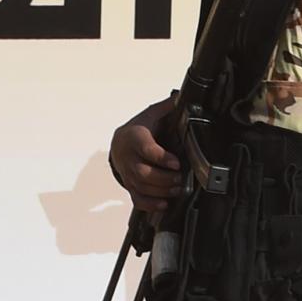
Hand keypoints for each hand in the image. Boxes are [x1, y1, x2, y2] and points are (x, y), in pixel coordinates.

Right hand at [109, 101, 182, 216]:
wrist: (119, 144)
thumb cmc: (138, 131)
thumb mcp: (151, 115)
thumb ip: (166, 108)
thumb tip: (182, 96)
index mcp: (134, 137)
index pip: (146, 149)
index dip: (161, 158)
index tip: (176, 163)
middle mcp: (128, 157)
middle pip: (142, 172)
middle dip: (163, 178)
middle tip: (180, 178)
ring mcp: (127, 173)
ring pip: (140, 187)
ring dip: (160, 191)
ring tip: (177, 189)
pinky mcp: (129, 186)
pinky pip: (137, 199)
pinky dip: (150, 204)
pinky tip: (164, 204)